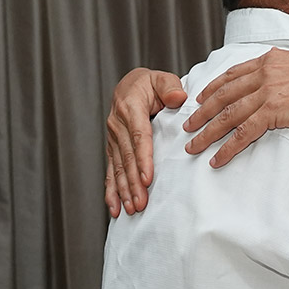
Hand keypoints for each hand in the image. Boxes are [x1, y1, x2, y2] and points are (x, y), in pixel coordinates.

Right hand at [105, 68, 185, 216]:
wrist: (129, 85)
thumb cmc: (151, 85)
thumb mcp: (162, 79)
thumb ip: (170, 87)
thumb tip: (178, 98)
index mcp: (131, 108)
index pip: (139, 137)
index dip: (143, 158)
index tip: (147, 178)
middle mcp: (118, 125)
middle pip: (127, 157)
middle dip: (133, 182)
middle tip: (141, 203)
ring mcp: (113, 138)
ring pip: (117, 167)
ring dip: (123, 190)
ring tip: (131, 209)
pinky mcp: (112, 148)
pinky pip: (110, 170)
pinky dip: (112, 190)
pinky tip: (114, 207)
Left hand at [183, 47, 288, 167]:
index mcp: (273, 60)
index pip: (235, 73)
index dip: (215, 86)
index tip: (202, 96)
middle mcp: (265, 73)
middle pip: (223, 95)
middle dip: (202, 112)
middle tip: (187, 125)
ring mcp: (267, 93)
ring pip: (226, 115)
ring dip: (206, 132)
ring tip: (192, 146)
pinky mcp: (274, 113)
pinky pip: (243, 134)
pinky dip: (227, 148)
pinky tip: (217, 159)